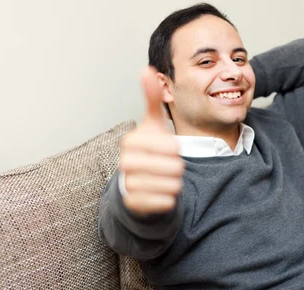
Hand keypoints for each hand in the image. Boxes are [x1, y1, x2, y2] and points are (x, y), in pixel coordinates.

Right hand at [119, 67, 183, 215]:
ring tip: (168, 179)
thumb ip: (152, 99)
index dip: (176, 150)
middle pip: (173, 167)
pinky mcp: (134, 205)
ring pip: (171, 186)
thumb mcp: (153, 125)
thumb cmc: (149, 150)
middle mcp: (125, 163)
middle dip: (178, 168)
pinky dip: (170, 199)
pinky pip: (166, 203)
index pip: (171, 147)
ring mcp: (129, 185)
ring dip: (175, 183)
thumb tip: (147, 69)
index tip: (170, 150)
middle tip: (170, 166)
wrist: (138, 182)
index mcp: (131, 142)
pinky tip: (163, 193)